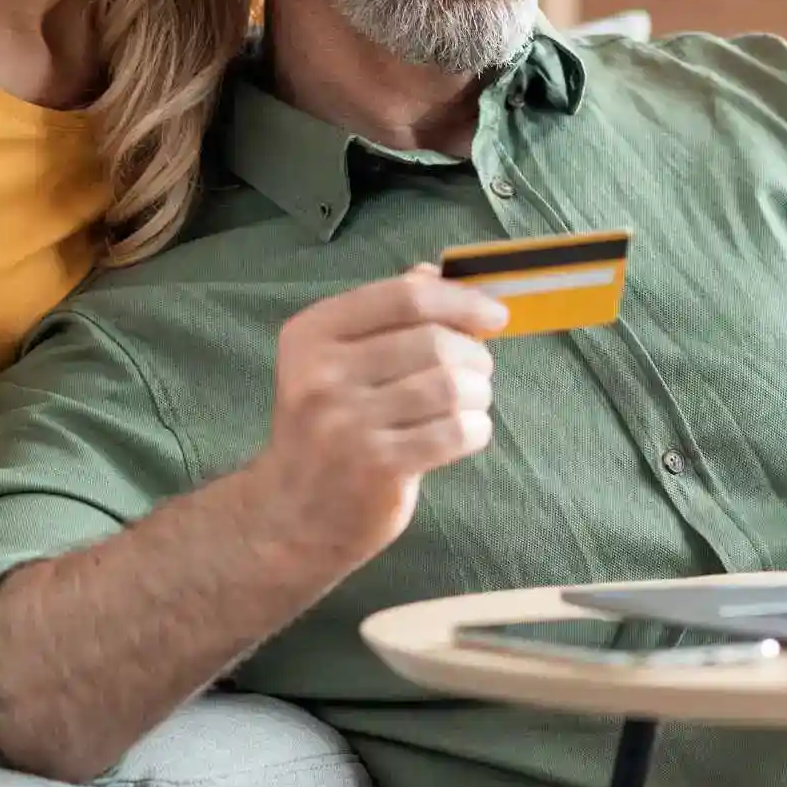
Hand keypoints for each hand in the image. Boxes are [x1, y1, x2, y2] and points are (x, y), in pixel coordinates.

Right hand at [249, 267, 506, 570]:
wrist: (291, 514)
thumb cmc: (327, 428)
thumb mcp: (335, 363)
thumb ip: (383, 316)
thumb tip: (437, 272)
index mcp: (311, 335)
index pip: (404, 297)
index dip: (461, 299)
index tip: (494, 314)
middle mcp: (321, 375)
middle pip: (434, 342)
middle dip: (474, 354)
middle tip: (477, 372)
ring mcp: (347, 424)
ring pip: (451, 387)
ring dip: (478, 393)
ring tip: (470, 403)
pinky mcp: (377, 467)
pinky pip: (456, 432)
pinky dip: (475, 429)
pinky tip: (464, 433)